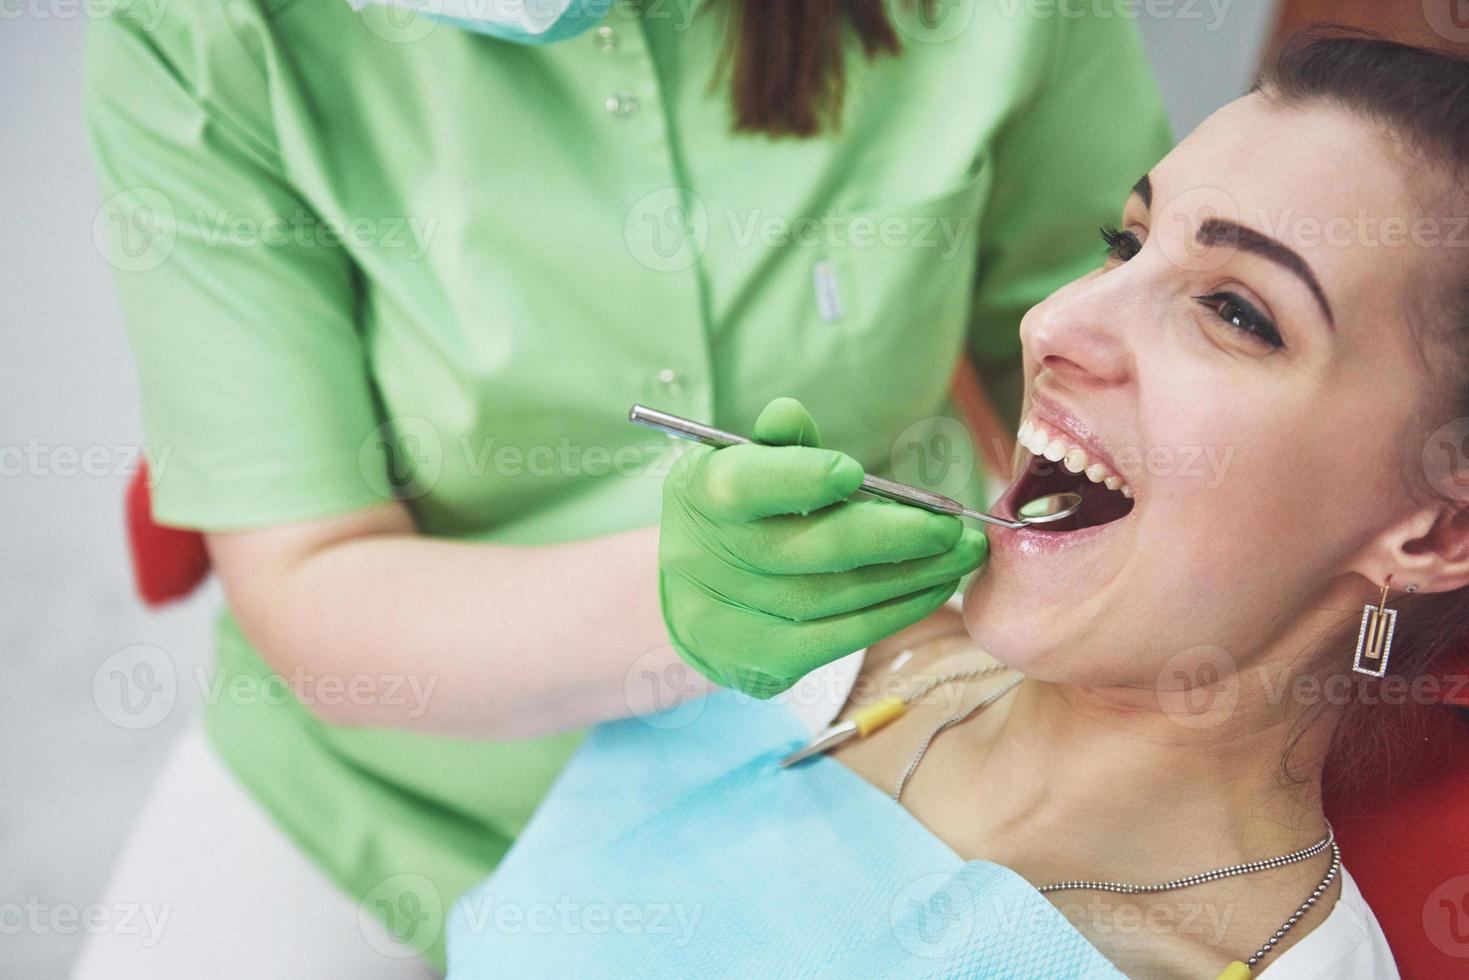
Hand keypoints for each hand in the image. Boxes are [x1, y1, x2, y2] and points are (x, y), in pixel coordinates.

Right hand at [658, 397, 987, 696]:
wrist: (690, 596)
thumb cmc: (733, 514)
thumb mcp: (739, 465)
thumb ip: (776, 444)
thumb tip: (788, 415)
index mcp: (700, 496)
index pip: (745, 486)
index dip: (801, 478)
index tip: (854, 472)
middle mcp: (708, 563)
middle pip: (815, 549)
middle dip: (898, 537)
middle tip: (954, 527)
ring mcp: (734, 621)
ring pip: (842, 597)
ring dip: (915, 576)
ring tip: (960, 555)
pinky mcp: (764, 664)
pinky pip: (845, 637)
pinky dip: (898, 610)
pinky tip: (933, 587)